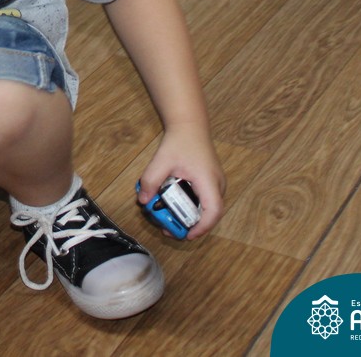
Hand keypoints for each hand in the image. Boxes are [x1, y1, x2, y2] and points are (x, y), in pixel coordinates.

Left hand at [136, 122, 225, 238]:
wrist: (190, 126)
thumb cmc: (179, 142)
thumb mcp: (161, 160)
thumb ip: (150, 180)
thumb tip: (142, 200)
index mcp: (209, 181)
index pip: (213, 211)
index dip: (203, 227)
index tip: (188, 235)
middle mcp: (217, 185)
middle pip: (210, 214)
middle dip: (192, 225)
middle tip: (171, 230)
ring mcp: (216, 184)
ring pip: (208, 208)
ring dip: (191, 216)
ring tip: (171, 219)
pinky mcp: (211, 183)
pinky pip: (205, 201)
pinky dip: (192, 207)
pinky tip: (175, 205)